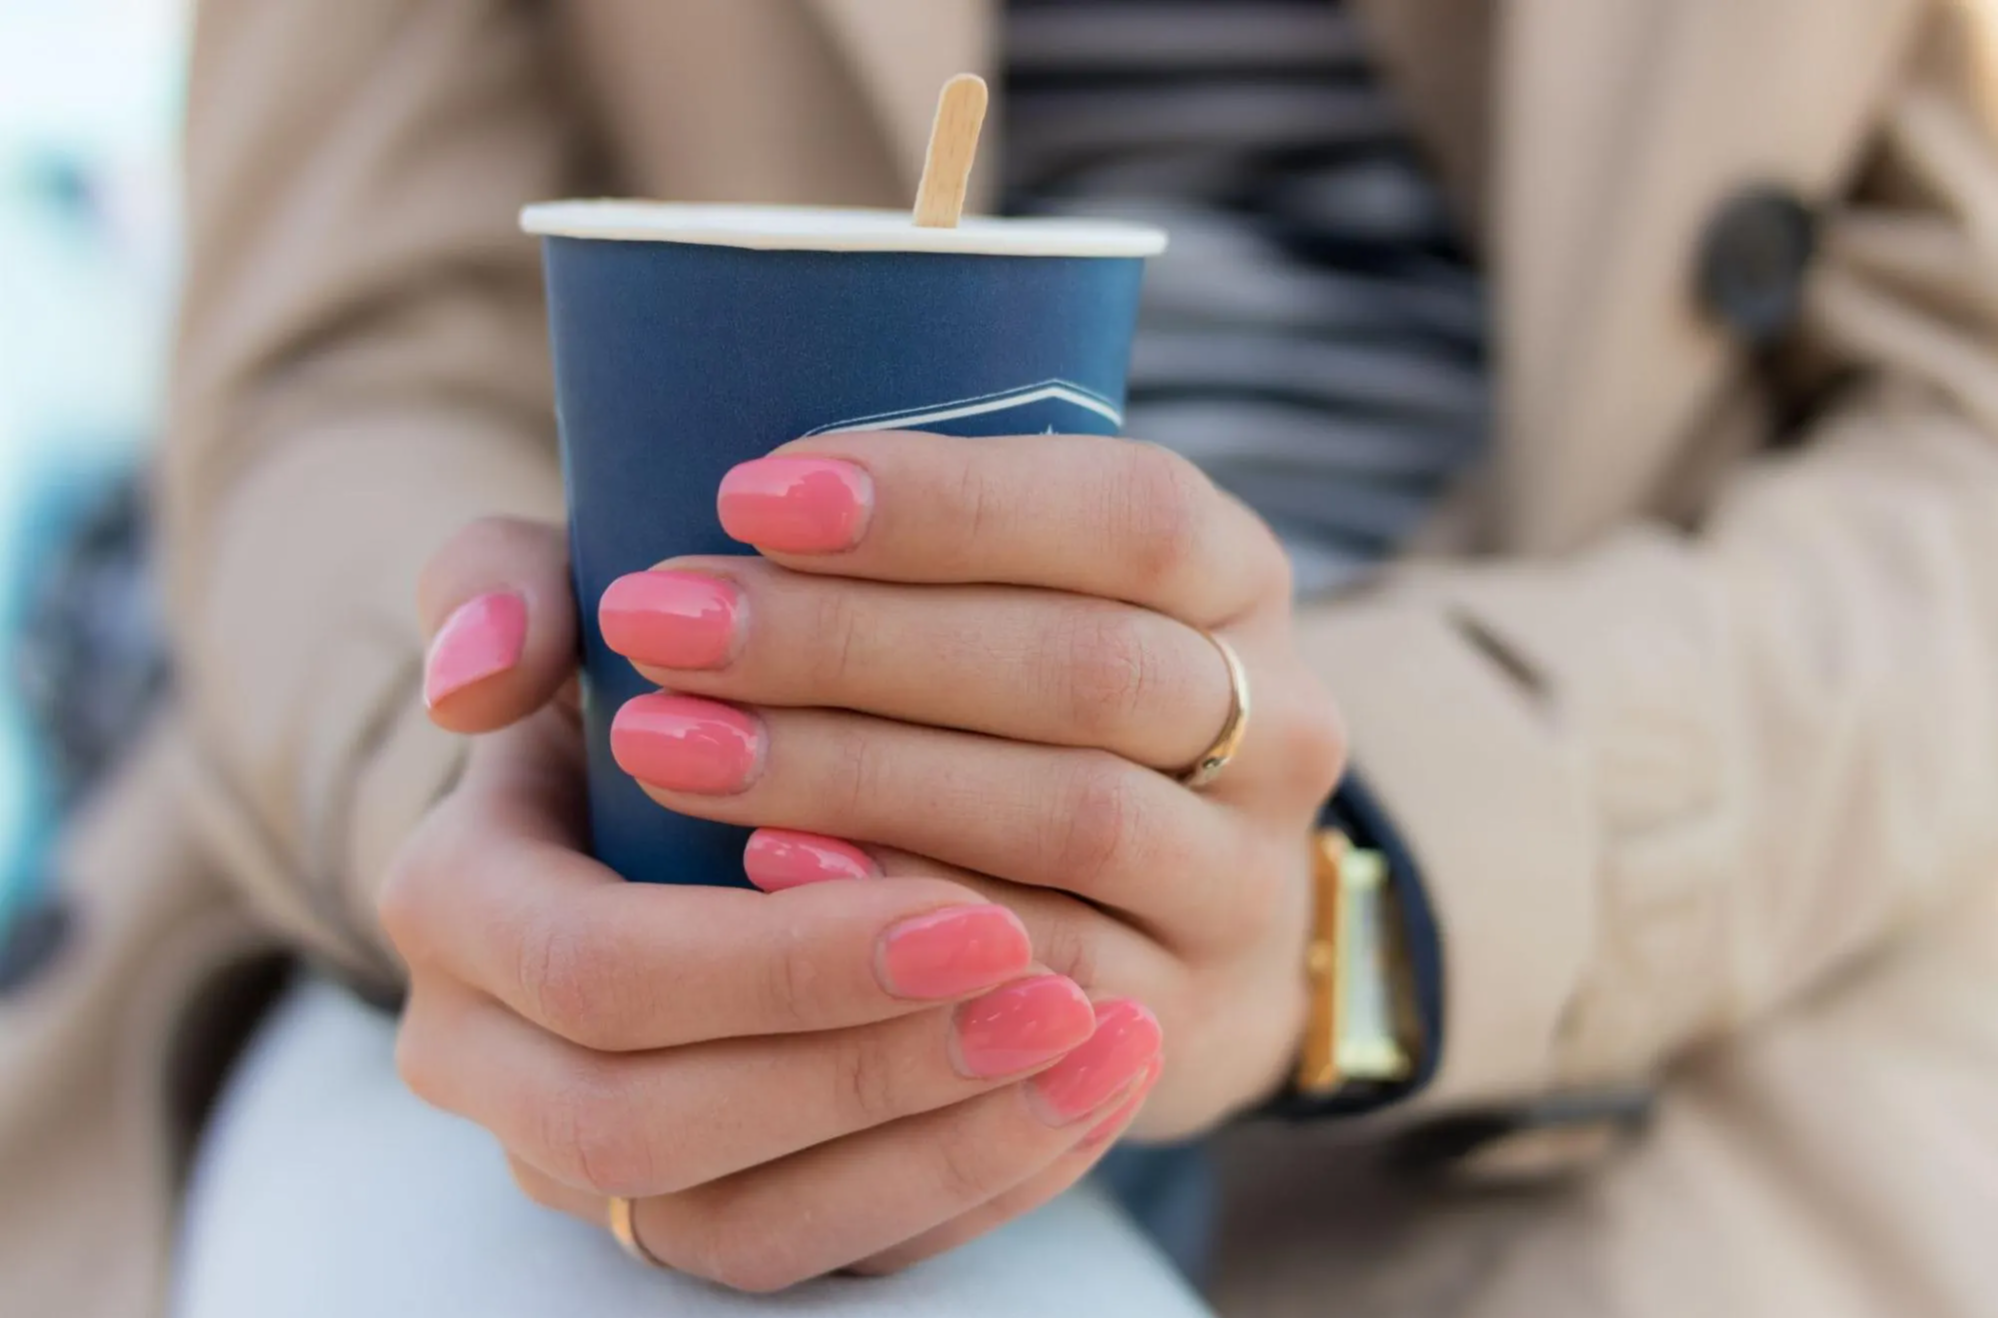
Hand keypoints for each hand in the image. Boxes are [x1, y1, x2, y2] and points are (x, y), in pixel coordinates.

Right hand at [387, 523, 1164, 1289]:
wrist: (674, 810)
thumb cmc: (650, 693)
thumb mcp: (579, 611)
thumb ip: (507, 586)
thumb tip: (477, 678)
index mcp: (455, 913)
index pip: (596, 972)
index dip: (782, 960)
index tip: (973, 910)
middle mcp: (494, 1067)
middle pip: (652, 1129)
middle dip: (870, 1068)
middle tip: (1056, 995)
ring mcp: (595, 1169)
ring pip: (742, 1229)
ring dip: (942, 1148)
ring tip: (1105, 1047)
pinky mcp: (703, 1220)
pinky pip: (827, 1253)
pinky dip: (971, 1186)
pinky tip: (1092, 1096)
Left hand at [600, 432, 1343, 1138]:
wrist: (1121, 920)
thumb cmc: (952, 717)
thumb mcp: (867, 600)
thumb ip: (630, 572)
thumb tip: (472, 672)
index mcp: (1224, 576)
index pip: (1133, 510)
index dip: (957, 497)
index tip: (751, 490)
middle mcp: (1276, 719)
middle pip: (1092, 667)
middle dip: (866, 643)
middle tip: (662, 628)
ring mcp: (1242, 883)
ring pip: (1079, 821)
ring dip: (873, 777)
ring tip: (677, 748)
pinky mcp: (1186, 1024)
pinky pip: (1068, 979)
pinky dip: (926, 917)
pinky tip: (779, 882)